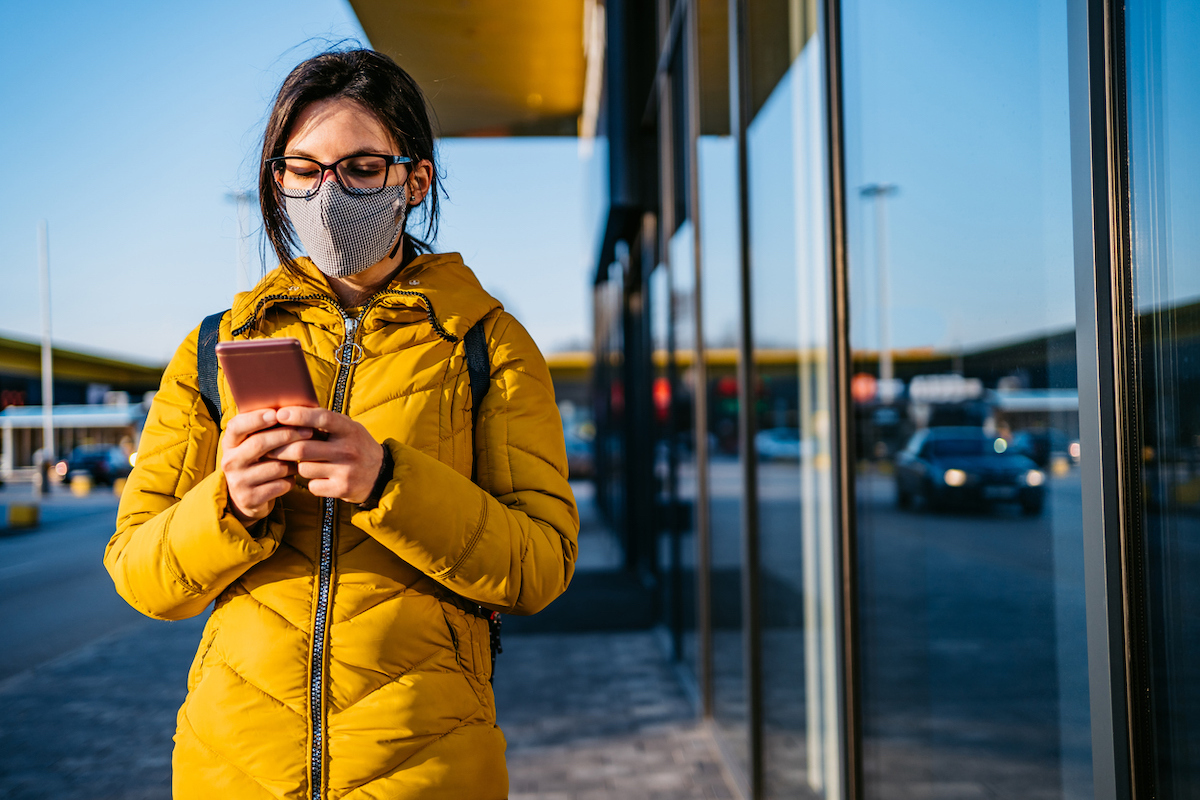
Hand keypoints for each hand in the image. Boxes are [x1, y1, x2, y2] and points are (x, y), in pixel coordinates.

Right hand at [221, 409, 312, 524]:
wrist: (249, 497)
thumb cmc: (260, 461)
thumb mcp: (256, 444)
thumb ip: (267, 428)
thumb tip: (294, 407)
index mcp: (229, 443)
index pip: (236, 426)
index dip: (256, 419)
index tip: (276, 413)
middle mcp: (229, 461)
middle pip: (259, 444)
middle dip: (287, 435)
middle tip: (308, 431)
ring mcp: (238, 481)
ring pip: (276, 466)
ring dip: (293, 462)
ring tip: (297, 459)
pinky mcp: (250, 498)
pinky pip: (281, 484)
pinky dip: (291, 479)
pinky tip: (291, 476)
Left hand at [268, 407, 384, 504]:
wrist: (380, 474)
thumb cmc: (355, 445)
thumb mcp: (347, 428)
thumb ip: (324, 421)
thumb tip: (288, 411)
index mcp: (349, 429)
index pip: (322, 418)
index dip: (299, 415)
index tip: (280, 414)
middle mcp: (348, 449)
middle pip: (302, 449)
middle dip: (281, 448)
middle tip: (269, 447)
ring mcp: (346, 471)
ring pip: (304, 469)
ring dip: (298, 467)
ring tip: (304, 463)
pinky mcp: (343, 489)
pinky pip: (313, 485)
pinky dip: (311, 482)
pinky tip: (319, 478)